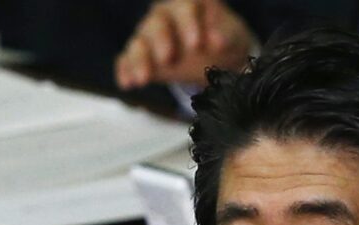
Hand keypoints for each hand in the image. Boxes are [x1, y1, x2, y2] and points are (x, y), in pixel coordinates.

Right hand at [115, 0, 255, 89]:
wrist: (215, 56)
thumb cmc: (223, 39)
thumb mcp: (232, 37)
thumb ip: (226, 35)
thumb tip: (218, 41)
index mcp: (188, 5)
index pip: (184, 7)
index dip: (188, 24)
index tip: (196, 45)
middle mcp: (164, 17)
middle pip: (156, 23)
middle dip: (160, 40)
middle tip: (167, 58)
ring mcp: (149, 37)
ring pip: (138, 42)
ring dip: (138, 60)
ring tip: (142, 80)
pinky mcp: (140, 57)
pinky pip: (127, 60)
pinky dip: (125, 71)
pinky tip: (127, 84)